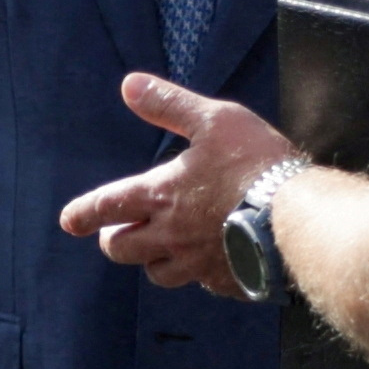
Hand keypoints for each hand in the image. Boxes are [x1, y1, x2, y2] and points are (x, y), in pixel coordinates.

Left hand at [56, 72, 297, 288]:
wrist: (299, 215)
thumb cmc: (256, 162)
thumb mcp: (213, 120)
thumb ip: (169, 104)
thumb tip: (129, 85)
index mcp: (160, 195)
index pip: (106, 207)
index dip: (83, 214)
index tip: (69, 221)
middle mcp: (170, 235)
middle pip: (122, 250)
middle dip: (115, 240)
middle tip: (117, 233)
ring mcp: (197, 263)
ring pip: (157, 273)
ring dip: (151, 261)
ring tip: (159, 249)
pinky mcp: (225, 282)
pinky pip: (199, 283)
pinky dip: (196, 273)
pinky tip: (207, 262)